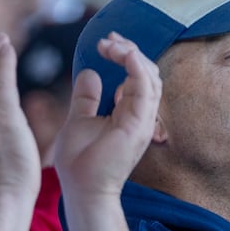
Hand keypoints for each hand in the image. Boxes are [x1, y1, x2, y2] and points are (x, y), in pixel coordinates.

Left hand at [50, 32, 162, 198]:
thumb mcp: (79, 119)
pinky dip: (136, 66)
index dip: (124, 55)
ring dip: (131, 54)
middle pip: (147, 72)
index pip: (137, 76)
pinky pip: (146, 87)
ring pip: (150, 76)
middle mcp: (140, 115)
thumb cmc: (79, 162)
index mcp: (128, 113)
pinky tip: (122, 53)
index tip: (104, 44)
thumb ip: (86, 98)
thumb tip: (90, 72)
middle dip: (128, 49)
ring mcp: (142, 120)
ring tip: (109, 46)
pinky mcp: (139, 125)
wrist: (82, 189)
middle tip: (106, 41)